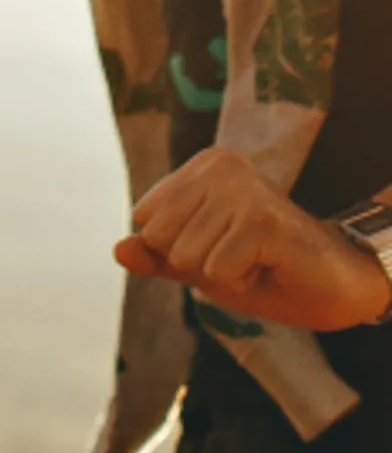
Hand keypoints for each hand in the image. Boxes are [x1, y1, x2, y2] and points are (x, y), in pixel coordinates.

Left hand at [114, 145, 391, 331]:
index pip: (145, 220)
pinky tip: (268, 267)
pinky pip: (218, 273)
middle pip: (161, 238)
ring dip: (221, 275)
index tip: (218, 245)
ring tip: (255, 260)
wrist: (335, 285)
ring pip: (187, 257)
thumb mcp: (200, 264)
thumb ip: (157, 256)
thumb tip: (117, 249)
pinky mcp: (262, 221)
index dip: (176, 250)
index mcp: (200, 167)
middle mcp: (219, 167)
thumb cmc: (264, 269)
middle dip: (196, 264)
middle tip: (239, 256)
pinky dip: (241, 284)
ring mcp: (242, 190)